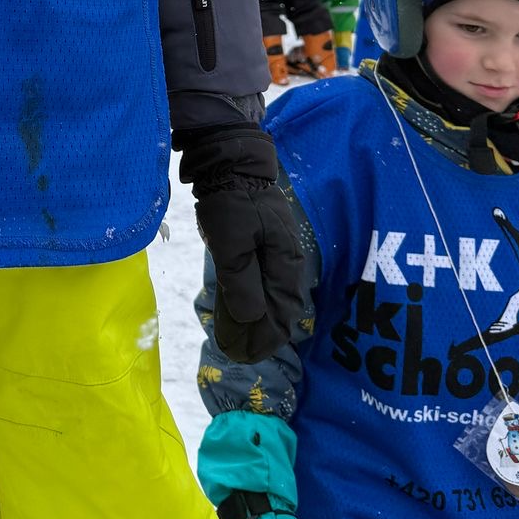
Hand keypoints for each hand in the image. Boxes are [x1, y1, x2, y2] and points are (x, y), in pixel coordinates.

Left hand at [183, 128, 303, 363]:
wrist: (231, 162)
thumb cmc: (231, 202)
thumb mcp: (232, 244)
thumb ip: (242, 283)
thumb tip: (252, 321)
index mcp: (285, 263)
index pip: (282, 313)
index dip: (266, 338)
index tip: (246, 356)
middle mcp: (288, 260)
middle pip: (281, 307)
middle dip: (263, 333)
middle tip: (240, 353)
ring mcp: (278, 250)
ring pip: (274, 294)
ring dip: (260, 317)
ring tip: (240, 336)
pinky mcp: (265, 242)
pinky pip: (266, 279)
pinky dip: (256, 298)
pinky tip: (244, 306)